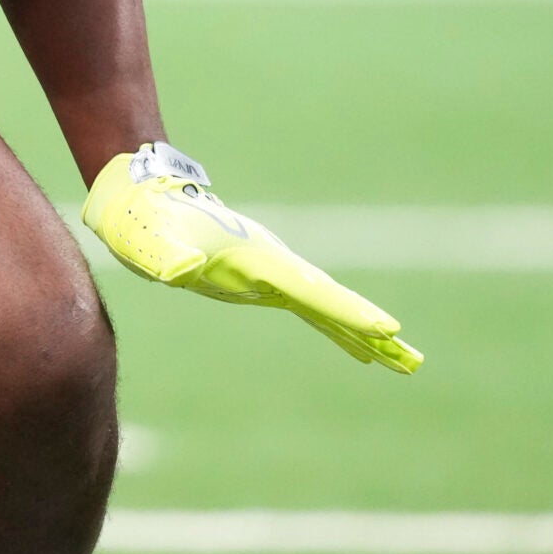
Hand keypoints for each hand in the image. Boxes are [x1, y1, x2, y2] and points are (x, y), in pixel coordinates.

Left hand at [81, 144, 422, 373]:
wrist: (141, 193)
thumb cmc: (140, 219)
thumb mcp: (145, 239)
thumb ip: (163, 254)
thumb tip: (179, 271)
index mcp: (251, 257)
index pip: (307, 289)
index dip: (345, 310)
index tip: (386, 328)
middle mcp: (268, 264)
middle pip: (328, 299)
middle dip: (367, 329)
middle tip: (412, 359)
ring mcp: (267, 270)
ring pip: (324, 304)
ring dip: (361, 332)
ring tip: (402, 360)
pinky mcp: (261, 277)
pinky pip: (310, 306)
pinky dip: (338, 325)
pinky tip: (360, 348)